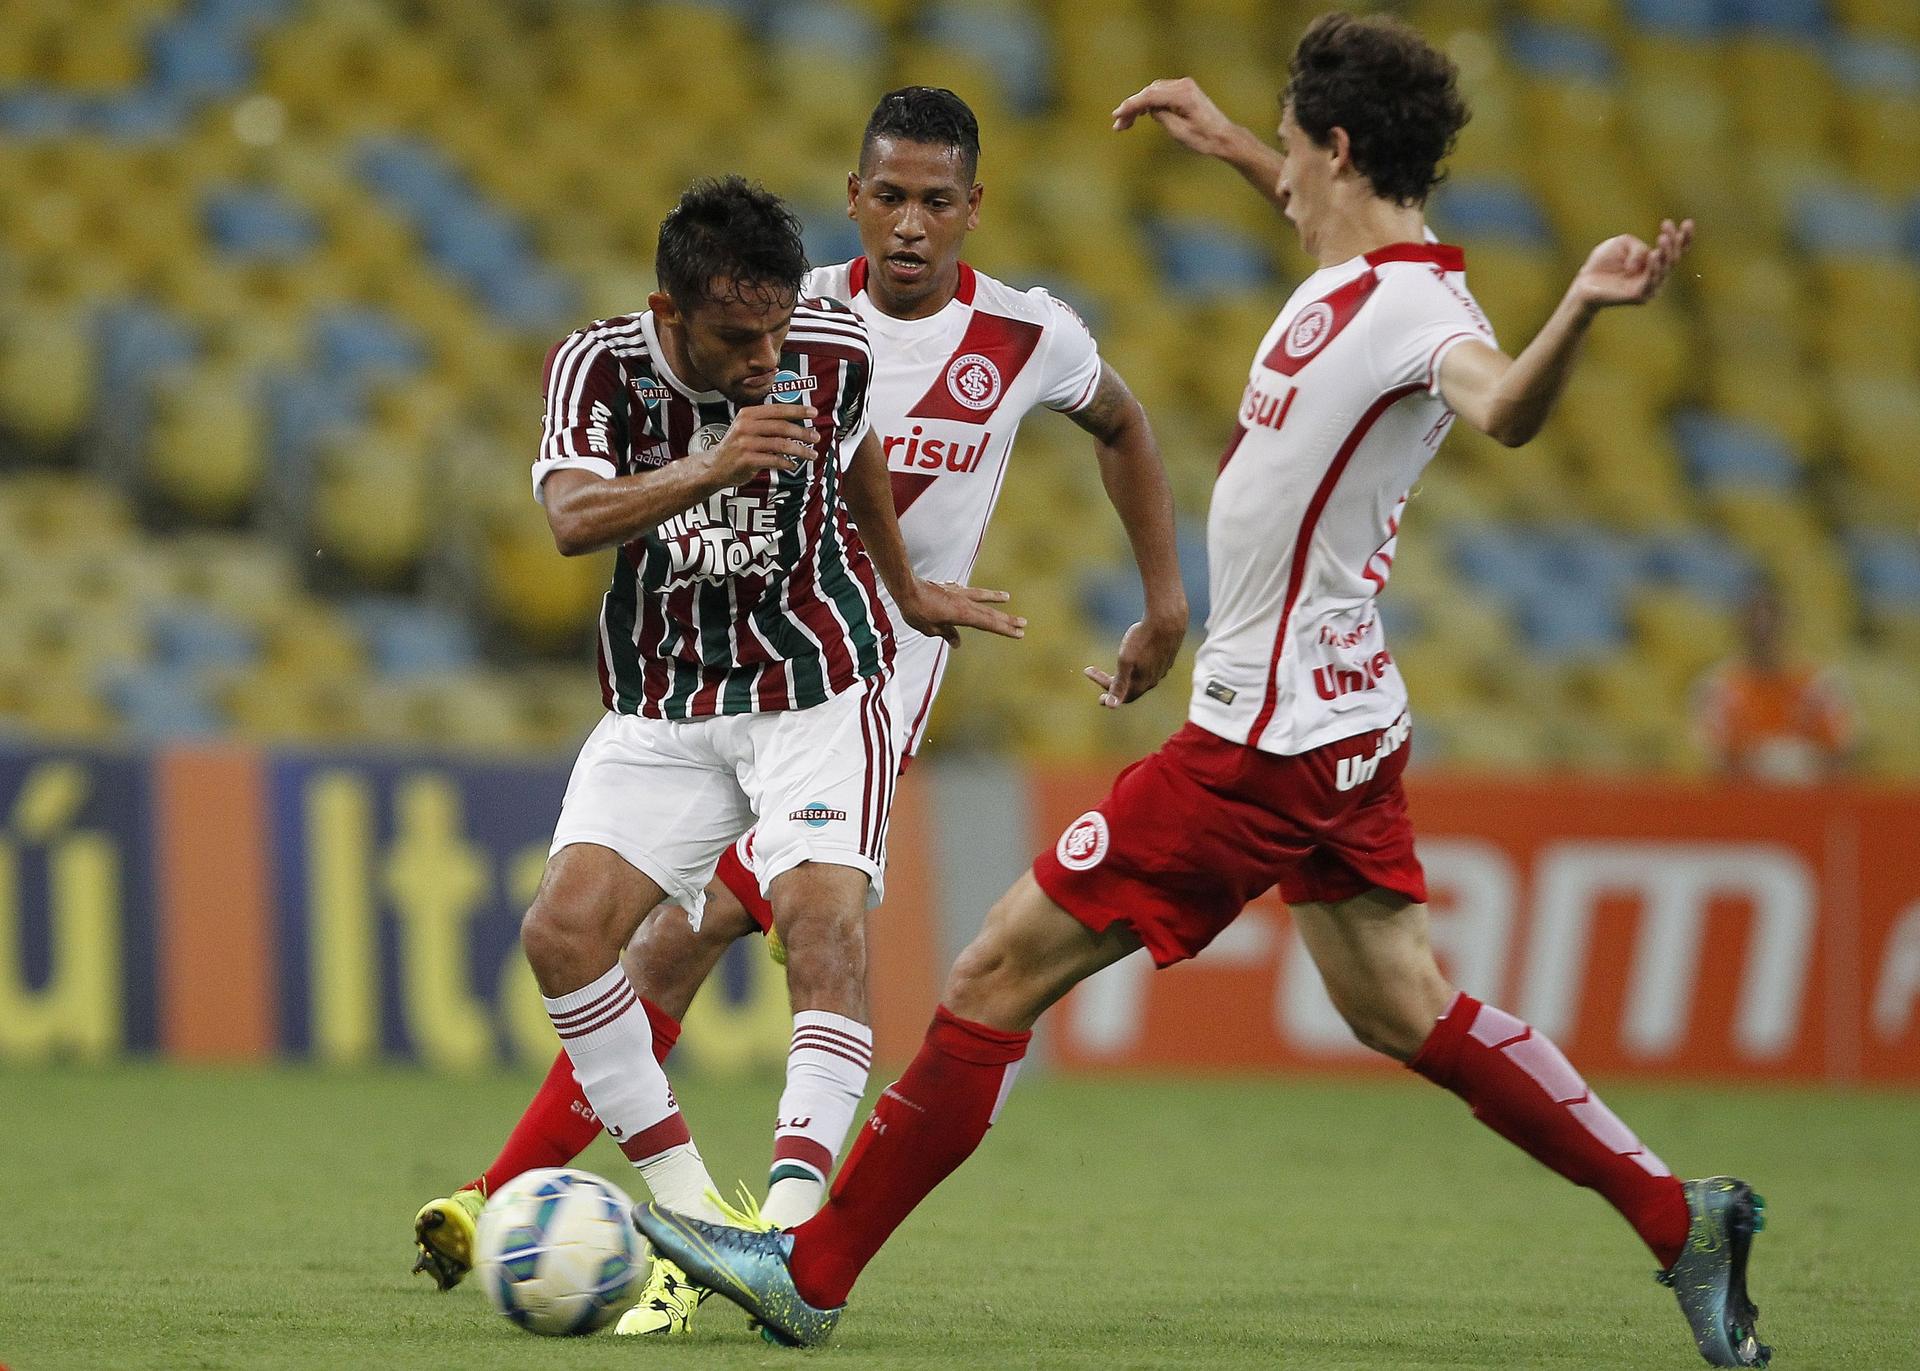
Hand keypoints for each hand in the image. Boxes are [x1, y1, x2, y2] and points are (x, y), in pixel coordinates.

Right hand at [697, 403, 818, 487]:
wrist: (715, 467)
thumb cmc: (736, 448)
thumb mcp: (747, 428)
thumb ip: (768, 424)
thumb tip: (798, 425)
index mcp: (748, 414)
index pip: (778, 409)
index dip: (798, 410)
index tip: (814, 412)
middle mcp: (746, 426)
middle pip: (782, 426)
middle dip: (803, 432)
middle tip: (816, 437)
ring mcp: (745, 443)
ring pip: (780, 444)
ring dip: (800, 450)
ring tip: (811, 454)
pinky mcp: (746, 460)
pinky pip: (772, 460)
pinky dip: (786, 463)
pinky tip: (792, 465)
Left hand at [900, 581, 1024, 646]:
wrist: (906, 587)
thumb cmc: (916, 610)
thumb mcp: (930, 629)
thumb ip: (946, 634)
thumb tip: (957, 642)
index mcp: (963, 615)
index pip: (989, 624)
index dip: (1005, 629)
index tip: (1020, 633)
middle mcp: (965, 603)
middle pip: (990, 613)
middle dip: (1007, 620)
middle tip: (1024, 623)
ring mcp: (958, 594)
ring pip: (982, 597)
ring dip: (995, 598)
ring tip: (1007, 597)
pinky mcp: (950, 588)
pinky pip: (967, 591)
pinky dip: (974, 593)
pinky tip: (975, 592)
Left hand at [1083, 612, 1184, 708]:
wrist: (1167, 619)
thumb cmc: (1143, 639)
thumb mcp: (1125, 661)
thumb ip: (1119, 684)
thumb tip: (1110, 706)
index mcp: (1143, 682)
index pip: (1122, 696)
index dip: (1108, 694)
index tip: (1096, 690)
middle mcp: (1154, 679)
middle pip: (1132, 689)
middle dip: (1114, 686)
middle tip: (1099, 679)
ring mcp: (1162, 668)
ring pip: (1142, 679)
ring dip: (1127, 677)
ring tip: (1117, 671)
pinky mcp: (1167, 657)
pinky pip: (1151, 669)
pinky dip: (1138, 667)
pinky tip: (1136, 659)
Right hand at [1111, 77, 1239, 157]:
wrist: (1224, 137)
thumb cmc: (1204, 138)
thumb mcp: (1179, 132)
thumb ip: (1161, 116)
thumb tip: (1150, 108)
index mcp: (1182, 95)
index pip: (1150, 96)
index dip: (1131, 105)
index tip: (1117, 115)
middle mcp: (1183, 85)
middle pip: (1149, 92)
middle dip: (1132, 107)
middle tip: (1118, 125)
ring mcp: (1184, 86)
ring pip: (1153, 91)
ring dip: (1139, 105)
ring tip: (1126, 123)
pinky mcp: (1185, 91)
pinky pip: (1161, 93)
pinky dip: (1150, 103)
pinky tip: (1141, 114)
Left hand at [1572, 218, 1694, 309]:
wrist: (1583, 283)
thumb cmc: (1603, 263)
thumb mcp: (1623, 244)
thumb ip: (1638, 248)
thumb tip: (1647, 259)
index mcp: (1654, 263)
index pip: (1676, 251)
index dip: (1684, 238)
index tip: (1688, 222)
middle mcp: (1656, 276)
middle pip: (1673, 259)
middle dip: (1673, 243)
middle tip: (1665, 229)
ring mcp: (1649, 288)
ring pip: (1664, 269)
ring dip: (1665, 253)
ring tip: (1662, 239)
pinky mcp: (1638, 296)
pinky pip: (1650, 281)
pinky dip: (1653, 268)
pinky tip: (1654, 256)